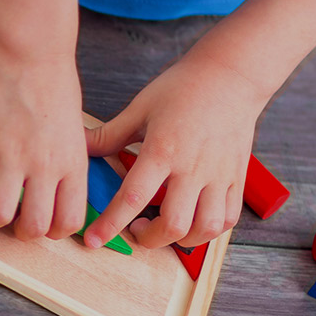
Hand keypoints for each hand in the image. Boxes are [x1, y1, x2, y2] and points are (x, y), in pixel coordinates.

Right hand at [0, 45, 90, 240]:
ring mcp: (11, 155)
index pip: (67, 222)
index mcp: (72, 164)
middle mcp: (44, 165)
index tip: (43, 222)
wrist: (31, 56)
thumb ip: (67, 169)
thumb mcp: (76, 135)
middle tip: (15, 217)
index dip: (52, 231)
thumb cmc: (55, 92)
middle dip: (21, 232)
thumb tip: (56, 201)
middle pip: (32, 227)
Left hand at [82, 54, 265, 248]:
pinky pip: (228, 218)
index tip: (93, 240)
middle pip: (173, 224)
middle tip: (137, 229)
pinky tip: (193, 221)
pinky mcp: (237, 177)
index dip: (110, 224)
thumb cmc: (183, 88)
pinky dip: (209, 230)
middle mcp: (192, 167)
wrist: (232, 75)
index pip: (132, 197)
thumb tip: (78, 147)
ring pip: (205, 228)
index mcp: (163, 150)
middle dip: (149, 239)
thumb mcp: (140, 108)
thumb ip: (109, 135)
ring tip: (166, 229)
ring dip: (181, 240)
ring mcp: (218, 175)